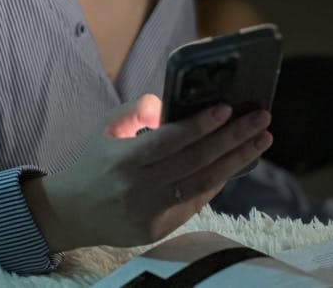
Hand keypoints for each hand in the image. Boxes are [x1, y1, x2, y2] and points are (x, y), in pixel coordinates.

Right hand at [22, 95, 271, 251]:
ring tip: (261, 139)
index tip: (227, 108)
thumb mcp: (107, 129)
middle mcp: (139, 188)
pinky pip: (196, 201)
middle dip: (233, 138)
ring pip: (203, 183)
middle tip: (261, 119)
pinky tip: (237, 162)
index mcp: (124, 160)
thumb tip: (168, 103)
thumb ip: (136, 111)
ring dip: (237, 160)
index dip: (200, 125)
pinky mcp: (159, 229)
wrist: (71, 213)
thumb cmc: (93, 163)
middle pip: (195, 161)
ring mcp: (151, 213)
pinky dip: (219, 179)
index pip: (169, 140)